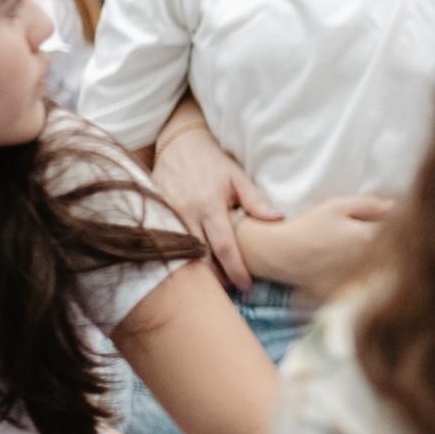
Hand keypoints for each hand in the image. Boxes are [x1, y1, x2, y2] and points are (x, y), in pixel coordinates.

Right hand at [154, 124, 281, 291]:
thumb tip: (279, 218)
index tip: (246, 287)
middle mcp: (185, 213)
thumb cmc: (212, 161)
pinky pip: (167, 242)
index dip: (236, 270)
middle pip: (200, 258)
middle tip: (231, 291)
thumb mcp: (237, 177)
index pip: (225, 248)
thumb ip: (256, 201)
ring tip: (215, 284)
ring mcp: (167, 215)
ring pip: (181, 254)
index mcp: (210, 206)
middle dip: (216, 278)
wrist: (178, 142)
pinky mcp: (155, 213)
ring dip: (198, 271)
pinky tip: (191, 266)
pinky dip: (180, 256)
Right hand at [240, 193, 395, 300]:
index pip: (399, 233)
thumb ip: (369, 205)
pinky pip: (365, 292)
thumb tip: (396, 205)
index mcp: (368, 239)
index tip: (398, 225)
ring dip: (385, 268)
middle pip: (395, 257)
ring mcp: (358, 282)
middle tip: (388, 243)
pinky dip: (367, 285)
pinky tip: (360, 276)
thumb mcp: (337, 207)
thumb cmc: (309, 227)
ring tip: (374, 261)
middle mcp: (368, 263)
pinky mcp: (347, 295)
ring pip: (383, 276)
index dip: (402, 227)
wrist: (280, 255)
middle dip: (397, 250)